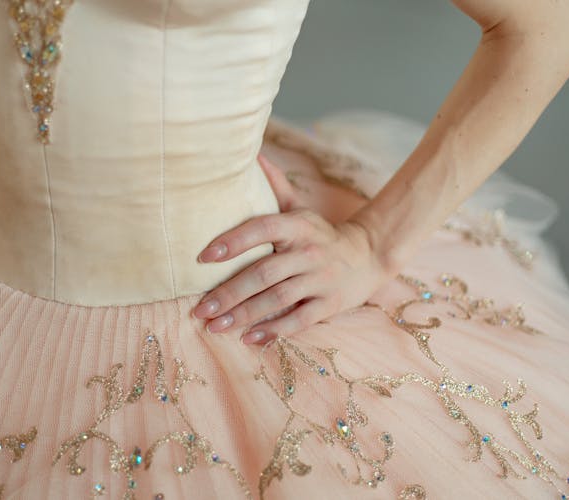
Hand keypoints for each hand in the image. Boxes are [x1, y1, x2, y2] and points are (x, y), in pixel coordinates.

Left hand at [193, 153, 391, 344]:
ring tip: (214, 326)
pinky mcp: (330, 304)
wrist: (369, 255)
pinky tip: (248, 339)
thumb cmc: (320, 234)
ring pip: (277, 299)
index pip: (261, 229)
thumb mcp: (300, 208)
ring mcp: (321, 280)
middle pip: (264, 273)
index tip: (202, 257)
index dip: (232, 242)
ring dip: (244, 315)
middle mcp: (309, 252)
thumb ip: (275, 185)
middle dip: (229, 292)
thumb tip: (252, 155)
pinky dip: (273, 331)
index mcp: (298, 226)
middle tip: (200, 308)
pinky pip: (299, 321)